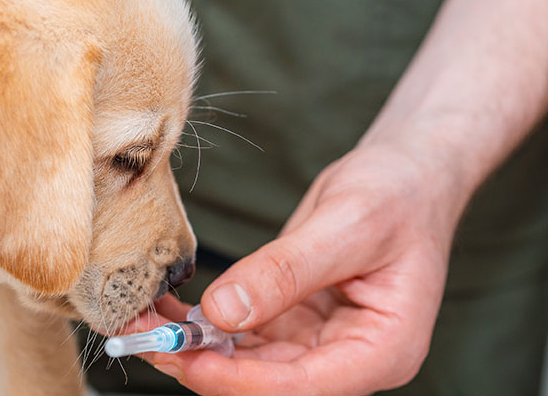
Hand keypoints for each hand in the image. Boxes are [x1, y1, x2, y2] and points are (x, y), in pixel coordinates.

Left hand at [131, 145, 466, 394]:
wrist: (406, 173)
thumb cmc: (397, 194)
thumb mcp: (346, 224)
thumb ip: (285, 270)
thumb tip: (224, 312)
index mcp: (383, 350)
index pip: (304, 385)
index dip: (240, 379)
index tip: (189, 358)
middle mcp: (350, 359)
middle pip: (268, 383)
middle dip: (205, 365)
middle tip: (145, 337)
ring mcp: (320, 346)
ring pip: (246, 365)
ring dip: (194, 346)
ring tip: (141, 320)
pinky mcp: (294, 326)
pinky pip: (242, 336)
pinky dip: (203, 325)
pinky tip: (165, 307)